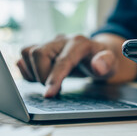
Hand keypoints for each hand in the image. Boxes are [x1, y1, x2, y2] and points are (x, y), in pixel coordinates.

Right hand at [17, 34, 136, 97]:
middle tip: (53, 89)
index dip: (54, 78)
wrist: (98, 54)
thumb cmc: (104, 60)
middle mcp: (62, 40)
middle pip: (38, 53)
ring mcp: (50, 43)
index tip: (48, 95)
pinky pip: (24, 56)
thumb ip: (106, 63)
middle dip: (41, 75)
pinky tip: (42, 77)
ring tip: (48, 81)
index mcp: (79, 43)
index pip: (62, 60)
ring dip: (33, 72)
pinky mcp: (42, 49)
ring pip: (28, 52)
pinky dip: (28, 69)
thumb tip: (98, 66)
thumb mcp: (112, 64)